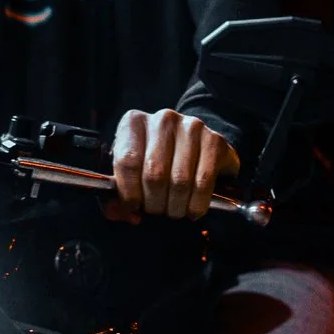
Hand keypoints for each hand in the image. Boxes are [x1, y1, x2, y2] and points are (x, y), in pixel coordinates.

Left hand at [109, 109, 239, 222]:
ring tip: (174, 211)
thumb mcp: (132, 170)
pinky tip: (192, 210)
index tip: (133, 207)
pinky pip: (203, 182)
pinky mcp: (215, 141)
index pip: (128, 162)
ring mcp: (191, 127)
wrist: (196, 145)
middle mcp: (163, 120)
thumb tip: (126, 213)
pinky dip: (196, 204)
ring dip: (175, 207)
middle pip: (154, 174)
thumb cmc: (157, 161)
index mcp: (134, 123)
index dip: (129, 192)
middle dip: (154, 203)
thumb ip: (118, 192)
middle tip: (156, 210)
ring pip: (179, 181)